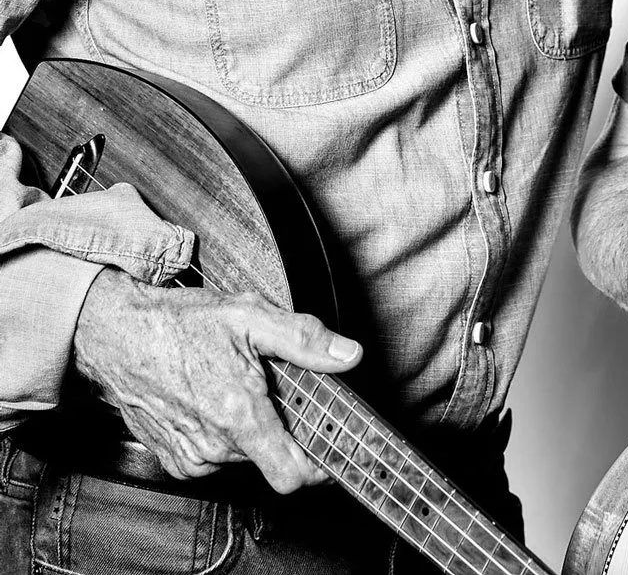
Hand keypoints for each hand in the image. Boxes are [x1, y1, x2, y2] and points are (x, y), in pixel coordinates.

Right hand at [73, 268, 361, 491]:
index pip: (292, 474)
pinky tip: (214, 397)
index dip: (319, 465)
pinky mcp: (174, 460)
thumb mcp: (250, 315)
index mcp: (238, 414)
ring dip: (252, 426)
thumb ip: (305, 338)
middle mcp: (213, 446)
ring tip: (239, 384)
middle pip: (272, 456)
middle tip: (276, 386)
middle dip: (283, 424)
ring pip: (245, 455)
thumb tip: (348, 354)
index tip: (331, 445)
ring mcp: (191, 458)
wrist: (117, 335)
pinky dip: (224, 432)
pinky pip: (216, 455)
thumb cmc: (179, 323)